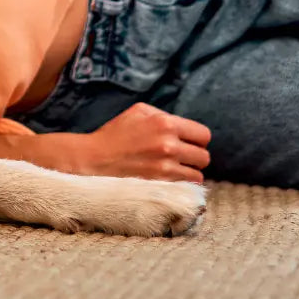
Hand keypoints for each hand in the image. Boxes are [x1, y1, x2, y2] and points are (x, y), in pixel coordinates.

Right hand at [77, 103, 211, 181]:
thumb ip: (164, 115)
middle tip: (181, 158)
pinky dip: (181, 184)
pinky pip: (186, 186)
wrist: (94, 158)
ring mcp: (165, 167)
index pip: (203, 135)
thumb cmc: (115, 133)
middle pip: (204, 157)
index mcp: (165, 123)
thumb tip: (185, 127)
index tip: (189, 143)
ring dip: (189, 173)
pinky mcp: (160, 183)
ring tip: (174, 170)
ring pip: (198, 175)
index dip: (197, 139)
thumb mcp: (138, 112)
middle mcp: (169, 144)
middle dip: (194, 157)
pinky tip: (169, 179)